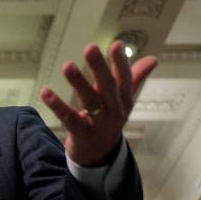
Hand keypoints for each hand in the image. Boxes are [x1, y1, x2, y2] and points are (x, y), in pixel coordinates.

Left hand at [40, 41, 156, 165]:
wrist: (100, 155)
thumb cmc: (110, 119)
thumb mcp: (123, 101)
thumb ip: (135, 78)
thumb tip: (154, 59)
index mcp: (124, 101)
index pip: (125, 80)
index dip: (121, 63)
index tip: (116, 44)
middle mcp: (114, 112)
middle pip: (108, 88)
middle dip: (100, 68)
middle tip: (90, 48)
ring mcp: (99, 125)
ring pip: (90, 102)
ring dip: (79, 82)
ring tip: (67, 65)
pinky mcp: (82, 135)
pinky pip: (70, 119)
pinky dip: (58, 106)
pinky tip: (46, 92)